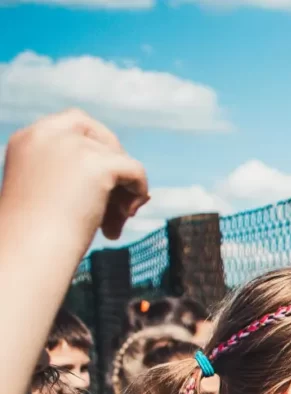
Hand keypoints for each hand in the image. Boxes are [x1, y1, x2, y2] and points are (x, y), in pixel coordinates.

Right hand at [0, 110, 148, 248]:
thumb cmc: (34, 235)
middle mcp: (47, 135)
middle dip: (114, 169)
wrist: (28, 250)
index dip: (98, 149)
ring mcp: (72, 146)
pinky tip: (127, 214)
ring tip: (111, 225)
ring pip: (119, 159)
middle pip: (102, 137)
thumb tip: (132, 185)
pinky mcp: (96, 164)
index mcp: (28, 139)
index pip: (75, 123)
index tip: (102, 181)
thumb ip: (77, 179)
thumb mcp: (49, 195)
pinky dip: (139, 191)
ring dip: (122, 193)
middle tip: (116, 206)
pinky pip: (135, 170)